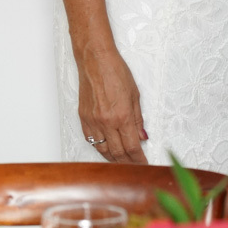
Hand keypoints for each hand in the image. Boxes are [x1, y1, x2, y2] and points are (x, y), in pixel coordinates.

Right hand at [77, 47, 148, 163]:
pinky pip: (91, 140)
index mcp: (122, 116)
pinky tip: (106, 149)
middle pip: (117, 153)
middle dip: (127, 163)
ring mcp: (93, 121)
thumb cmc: (116, 72)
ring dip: (113, 159)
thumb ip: (138, 119)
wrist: (95, 61)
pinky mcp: (83, 118)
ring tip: (122, 162)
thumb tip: (142, 136)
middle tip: (135, 166)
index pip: (132, 147)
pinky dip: (99, 148)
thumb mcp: (134, 95)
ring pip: (102, 150)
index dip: (139, 159)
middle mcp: (106, 122)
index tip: (144, 163)